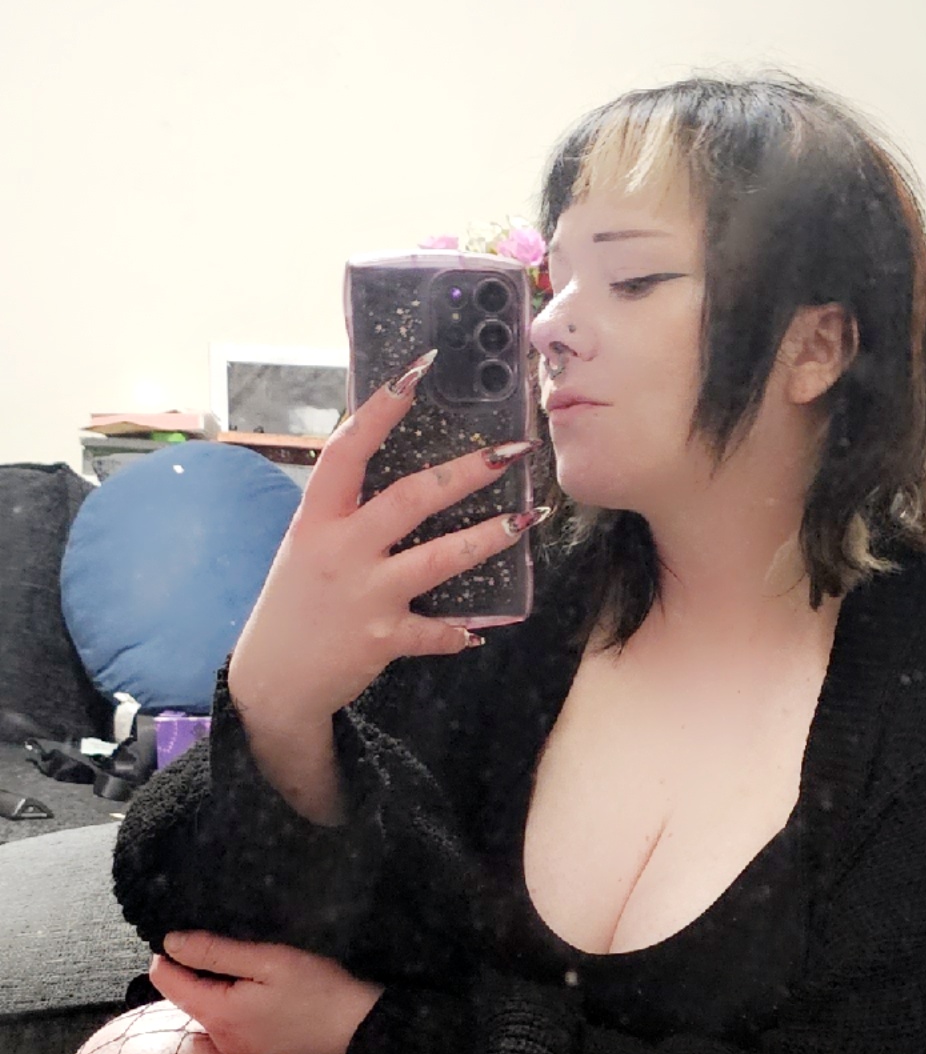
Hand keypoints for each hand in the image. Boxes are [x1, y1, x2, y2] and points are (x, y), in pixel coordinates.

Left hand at [148, 932, 382, 1053]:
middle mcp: (217, 1037)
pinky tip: (258, 989)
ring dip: (215, 984)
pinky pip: (224, 1020)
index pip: (166, 980)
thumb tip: (169, 943)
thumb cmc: (318, 991)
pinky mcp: (251, 1051)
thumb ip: (215, 953)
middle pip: (184, 995)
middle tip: (233, 947)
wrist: (359, 1031)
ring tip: (249, 965)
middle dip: (196, 968)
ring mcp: (234, 1048)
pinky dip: (230, 1000)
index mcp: (217, 1014)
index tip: (197, 934)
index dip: (171, 953)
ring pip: (205, 1007)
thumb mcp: (267, 961)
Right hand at [226, 351, 541, 729]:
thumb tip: (388, 467)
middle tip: (511, 452)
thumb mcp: (305, 546)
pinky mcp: (382, 638)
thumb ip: (344, 512)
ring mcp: (364, 595)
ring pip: (438, 559)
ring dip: (488, 538)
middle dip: (467, 472)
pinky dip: (462, 629)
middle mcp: (340, 550)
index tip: (417, 372)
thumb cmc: (295, 603)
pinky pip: (437, 630)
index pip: (347, 449)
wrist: (271, 681)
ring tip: (527, 518)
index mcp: (316, 519)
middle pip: (411, 498)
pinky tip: (489, 624)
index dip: (381, 409)